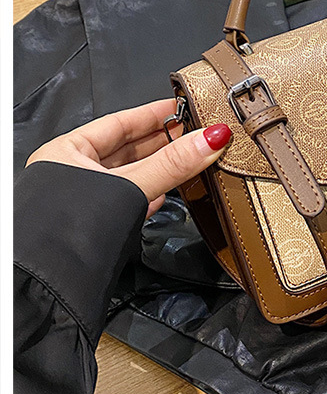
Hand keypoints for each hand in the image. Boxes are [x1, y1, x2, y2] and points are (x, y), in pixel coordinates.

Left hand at [26, 99, 231, 217]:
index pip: (120, 122)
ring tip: (191, 158)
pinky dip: (152, 195)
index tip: (184, 106)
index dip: (155, 113)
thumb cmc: (65, 233)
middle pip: (129, 149)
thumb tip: (209, 140)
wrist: (49, 287)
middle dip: (164, 141)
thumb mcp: (128, 188)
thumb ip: (171, 165)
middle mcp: (73, 173)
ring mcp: (85, 201)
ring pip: (132, 176)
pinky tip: (167, 194)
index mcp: (67, 152)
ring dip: (162, 169)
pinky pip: (130, 201)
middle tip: (197, 132)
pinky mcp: (98, 226)